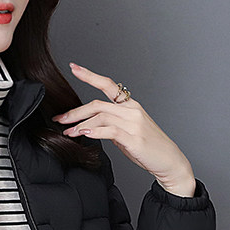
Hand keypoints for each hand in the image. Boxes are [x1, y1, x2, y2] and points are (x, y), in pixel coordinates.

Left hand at [51, 62, 196, 196]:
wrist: (170, 162)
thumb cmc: (149, 148)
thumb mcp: (128, 133)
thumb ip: (112, 126)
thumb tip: (93, 127)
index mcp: (131, 106)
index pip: (108, 85)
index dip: (90, 75)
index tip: (74, 68)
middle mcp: (132, 110)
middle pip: (98, 104)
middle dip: (76, 111)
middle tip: (60, 119)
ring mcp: (134, 123)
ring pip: (101, 117)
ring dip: (81, 125)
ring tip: (69, 133)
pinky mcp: (134, 138)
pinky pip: (110, 130)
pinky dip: (95, 131)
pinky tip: (85, 134)